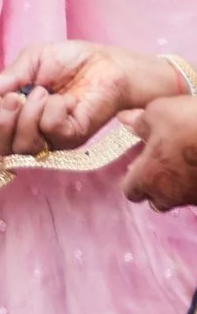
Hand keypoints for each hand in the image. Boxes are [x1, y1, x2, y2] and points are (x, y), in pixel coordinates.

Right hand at [0, 41, 177, 157]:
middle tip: (14, 98)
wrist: (105, 62)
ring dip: (27, 116)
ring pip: (24, 146)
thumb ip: (6, 79)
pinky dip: (51, 112)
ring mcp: (52, 138)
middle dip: (1, 123)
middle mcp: (32, 131)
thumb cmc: (70, 60)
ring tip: (42, 92)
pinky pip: (51, 132)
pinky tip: (63, 99)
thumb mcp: (30, 62)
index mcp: (18, 113)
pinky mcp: (73, 138)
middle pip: (2, 148)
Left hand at [123, 93, 196, 210]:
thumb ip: (139, 122)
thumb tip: (124, 120)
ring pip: (179, 198)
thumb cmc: (190, 123)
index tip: (137, 164)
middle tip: (160, 164)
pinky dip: (194, 181)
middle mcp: (171, 194)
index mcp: (149, 177)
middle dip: (155, 186)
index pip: (131, 191)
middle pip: (156, 200)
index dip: (132, 178)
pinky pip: (196, 193)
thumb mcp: (158, 113)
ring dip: (176, 185)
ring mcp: (193, 197)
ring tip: (181, 161)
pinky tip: (195, 162)